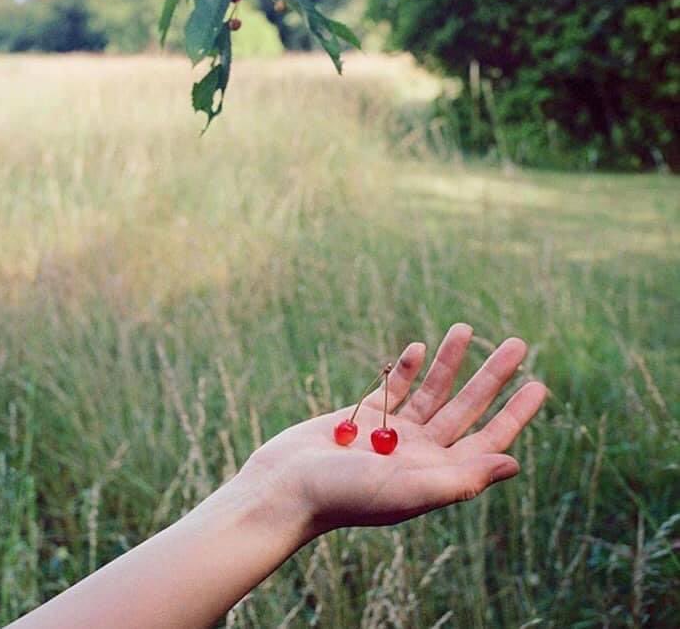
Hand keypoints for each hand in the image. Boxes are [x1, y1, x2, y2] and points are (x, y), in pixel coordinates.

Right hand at [240, 325, 546, 537]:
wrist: (285, 489)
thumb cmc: (345, 496)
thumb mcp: (409, 489)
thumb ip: (462, 478)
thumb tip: (513, 463)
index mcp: (436, 474)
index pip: (488, 441)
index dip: (515, 414)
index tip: (538, 384)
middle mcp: (420, 454)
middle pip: (466, 408)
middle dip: (492, 376)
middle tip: (518, 344)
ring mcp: (391, 435)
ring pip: (432, 391)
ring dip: (450, 361)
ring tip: (466, 327)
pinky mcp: (362, 417)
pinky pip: (393, 388)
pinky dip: (407, 367)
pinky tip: (420, 347)